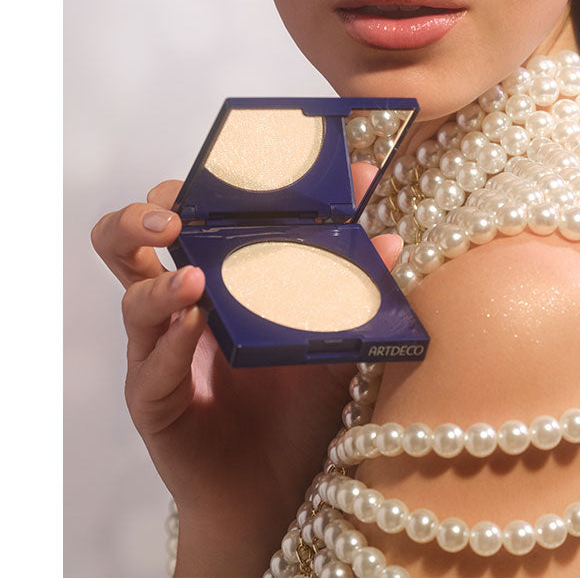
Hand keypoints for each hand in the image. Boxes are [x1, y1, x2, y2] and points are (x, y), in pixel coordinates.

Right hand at [91, 165, 400, 574]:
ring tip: (194, 277)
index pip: (195, 213)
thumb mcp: (330, 333)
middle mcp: (179, 304)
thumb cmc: (297, 400)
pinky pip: (149, 365)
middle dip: (147, 214)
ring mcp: (159, 350)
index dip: (209, 182)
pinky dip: (171, 341)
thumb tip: (390, 237)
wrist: (278, 482)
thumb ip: (353, 286)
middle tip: (177, 213)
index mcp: (216, 274)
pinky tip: (196, 325)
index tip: (243, 157)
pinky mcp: (154, 400)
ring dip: (158, 279)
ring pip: (130, 295)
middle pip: (130, 239)